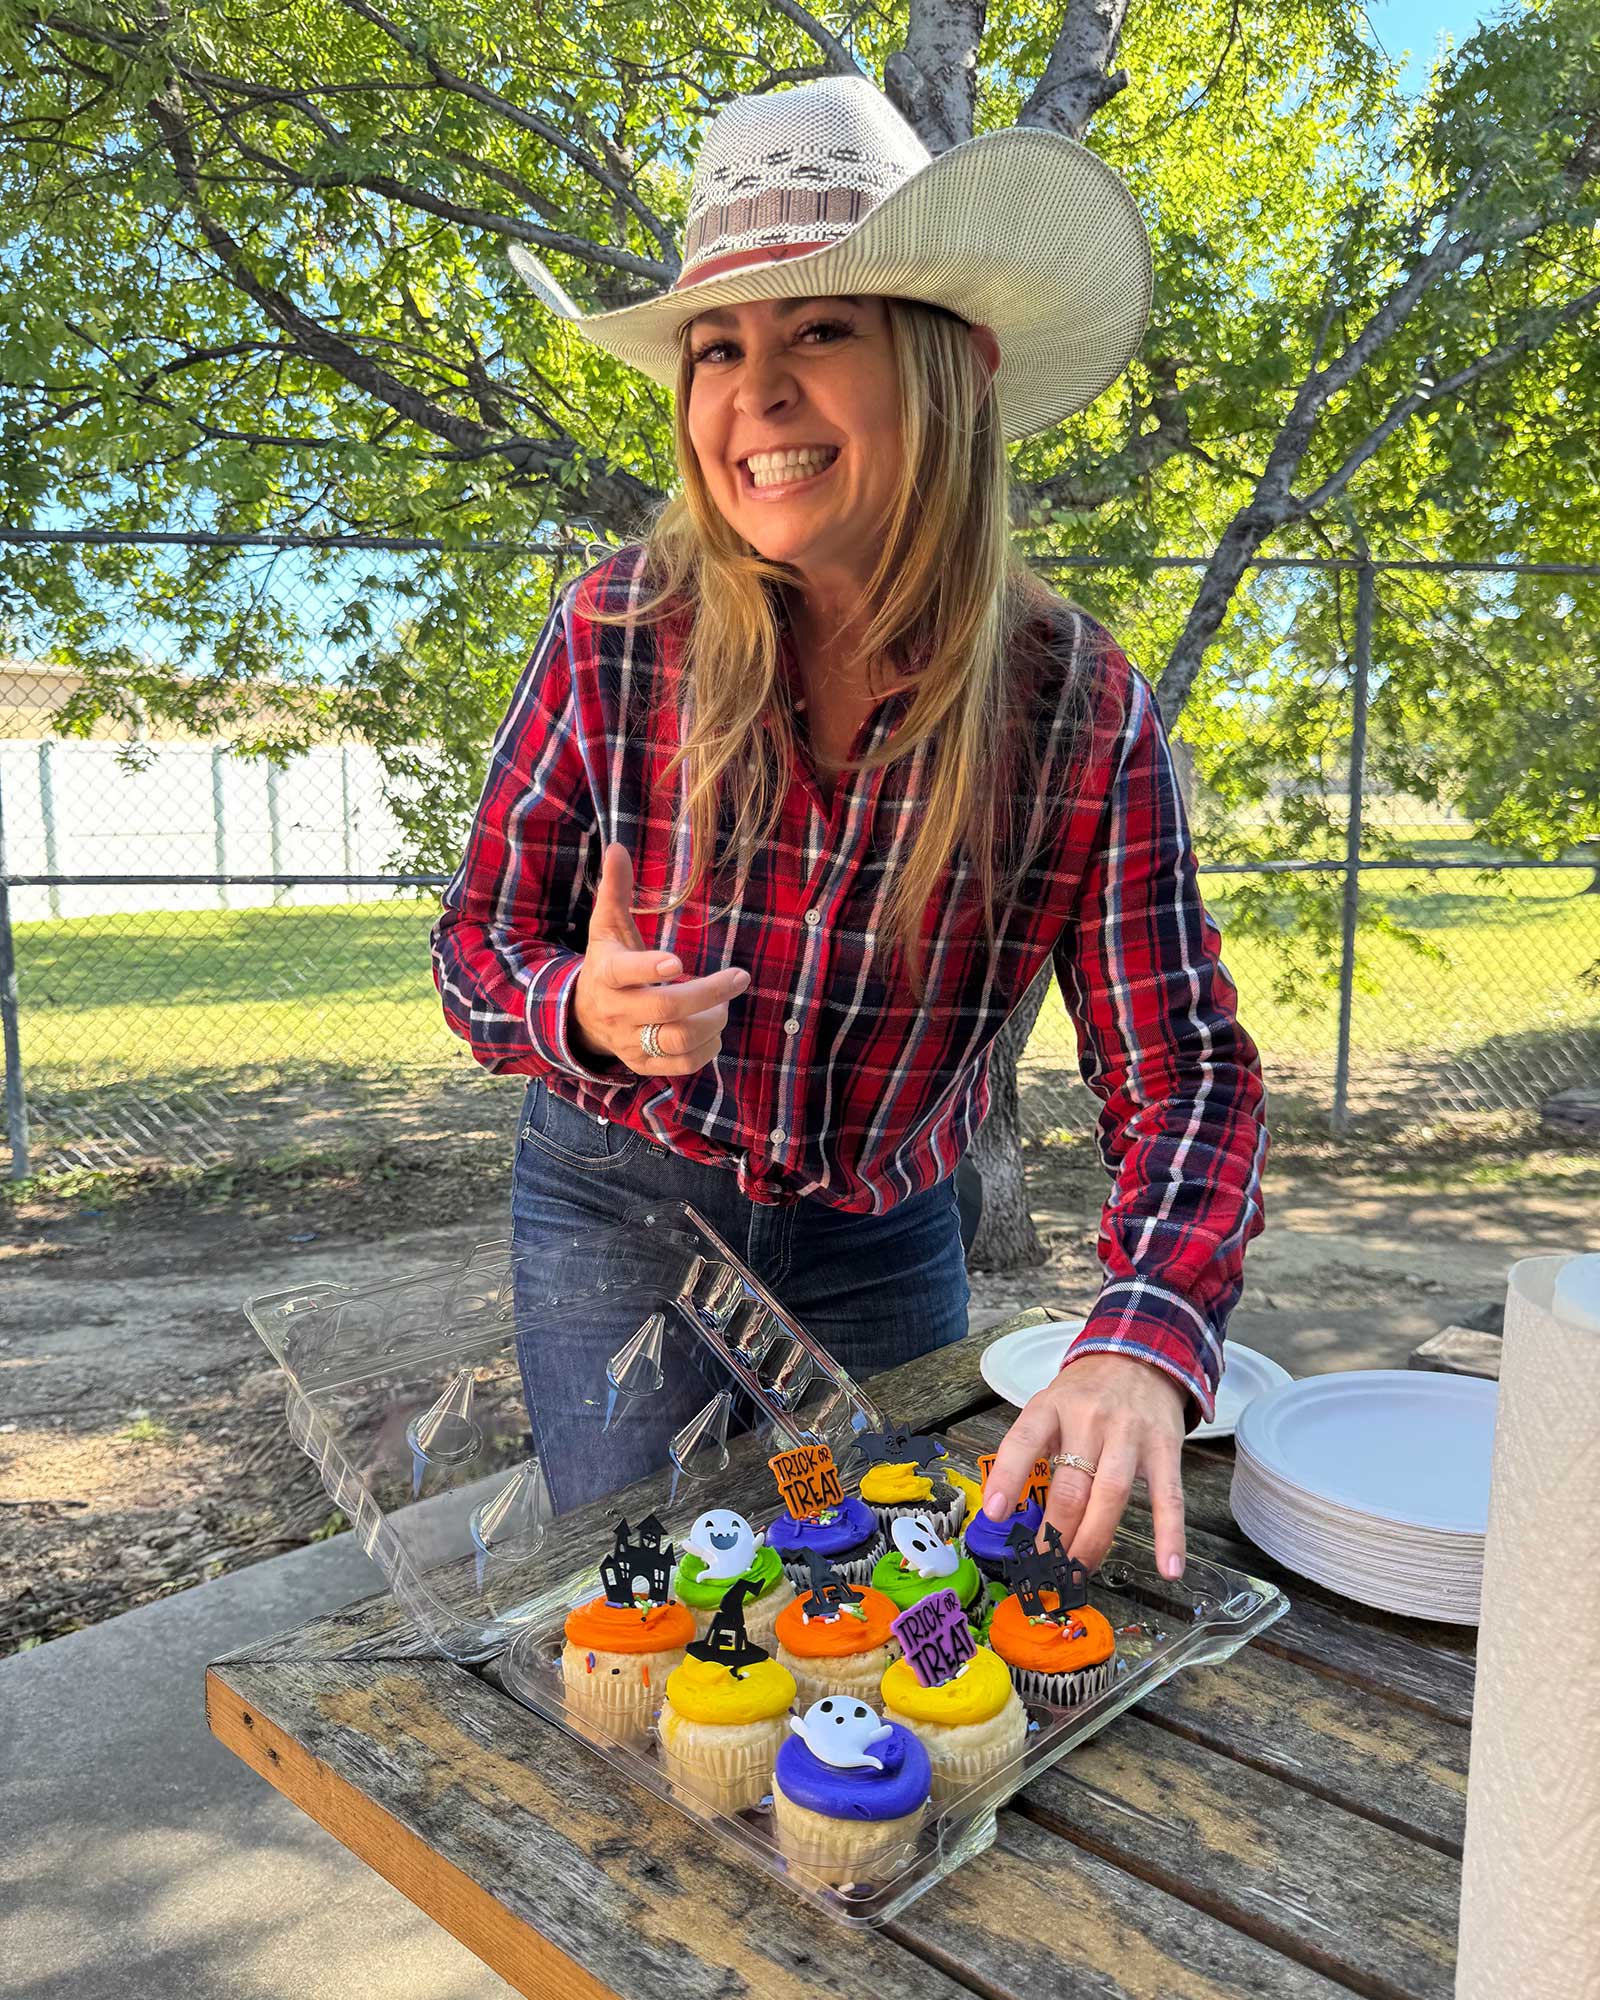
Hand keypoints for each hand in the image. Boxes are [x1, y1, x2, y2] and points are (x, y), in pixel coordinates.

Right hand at [571, 843, 749, 1075]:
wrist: (581, 1018)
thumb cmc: (605, 963)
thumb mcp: (606, 927)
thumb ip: (615, 890)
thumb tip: (616, 846)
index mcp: (606, 974)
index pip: (624, 972)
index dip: (650, 967)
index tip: (680, 960)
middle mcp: (616, 1011)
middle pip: (665, 1008)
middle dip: (709, 993)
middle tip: (738, 978)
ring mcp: (629, 1041)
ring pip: (677, 1040)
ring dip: (711, 1023)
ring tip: (724, 1005)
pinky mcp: (642, 1064)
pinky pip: (680, 1066)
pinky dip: (705, 1050)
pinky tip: (714, 1030)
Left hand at [980, 1352, 1188, 1580]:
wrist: (1141, 1354)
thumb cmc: (1086, 1392)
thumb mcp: (1050, 1404)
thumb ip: (1035, 1449)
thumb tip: (1010, 1511)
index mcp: (1051, 1407)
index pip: (1024, 1441)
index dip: (1008, 1478)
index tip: (995, 1514)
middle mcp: (1089, 1418)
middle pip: (1071, 1486)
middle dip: (1056, 1534)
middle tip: (1045, 1569)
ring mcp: (1130, 1434)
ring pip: (1111, 1494)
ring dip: (1094, 1540)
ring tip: (1079, 1572)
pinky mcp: (1165, 1447)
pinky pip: (1168, 1496)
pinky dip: (1170, 1534)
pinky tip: (1168, 1567)